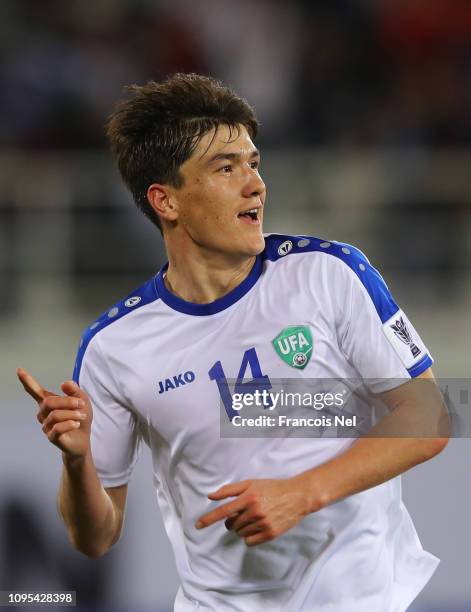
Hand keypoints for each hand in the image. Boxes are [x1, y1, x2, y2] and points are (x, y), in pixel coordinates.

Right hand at [17, 368, 92, 458]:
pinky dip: (69, 424)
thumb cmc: (80, 418)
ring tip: (82, 416)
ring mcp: (46, 426)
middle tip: (81, 404)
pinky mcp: (51, 437)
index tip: (19, 370)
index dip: (27, 381)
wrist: (83, 440)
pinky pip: (57, 428)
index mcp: (49, 402)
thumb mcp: (82, 400)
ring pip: (55, 415)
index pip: (36, 391)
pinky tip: (76, 424)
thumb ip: (74, 391)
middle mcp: (44, 414)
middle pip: (49, 402)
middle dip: (67, 401)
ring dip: (72, 414)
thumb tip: (64, 383)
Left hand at [195, 478, 309, 545]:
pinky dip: (250, 537)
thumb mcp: (251, 483)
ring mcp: (263, 524)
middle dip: (232, 521)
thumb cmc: (272, 488)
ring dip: (242, 528)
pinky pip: (249, 542)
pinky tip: (258, 527)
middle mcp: (255, 511)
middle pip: (231, 525)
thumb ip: (230, 490)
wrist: (296, 496)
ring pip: (240, 533)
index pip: (223, 511)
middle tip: (243, 513)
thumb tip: (211, 496)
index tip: (198, 526)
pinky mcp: (270, 534)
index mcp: (248, 498)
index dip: (209, 519)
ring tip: (255, 517)